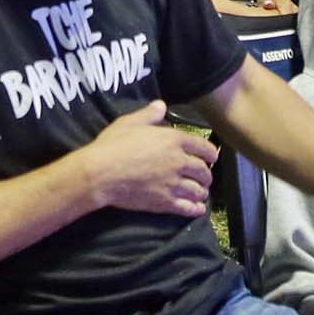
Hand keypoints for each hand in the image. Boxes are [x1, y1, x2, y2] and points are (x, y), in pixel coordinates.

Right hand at [82, 100, 216, 217]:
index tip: (212, 157)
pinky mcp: (165, 203)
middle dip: (206, 174)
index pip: (204, 147)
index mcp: (174, 140)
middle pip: (204, 171)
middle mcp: (179, 161)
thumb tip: (161, 106)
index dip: (211, 153)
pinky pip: (188, 208)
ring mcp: (174, 184)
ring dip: (202, 192)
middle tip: (204, 177)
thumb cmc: (113, 145)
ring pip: (198, 190)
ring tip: (200, 193)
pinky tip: (197, 208)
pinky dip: (196, 208)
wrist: (101, 174)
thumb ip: (149, 114)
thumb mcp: (130, 122)